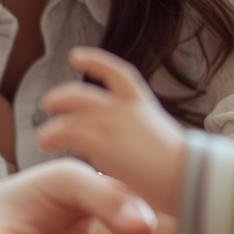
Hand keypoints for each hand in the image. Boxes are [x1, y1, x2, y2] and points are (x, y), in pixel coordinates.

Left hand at [36, 48, 186, 212]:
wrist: (190, 177)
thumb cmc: (184, 170)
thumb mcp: (164, 143)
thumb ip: (144, 141)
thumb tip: (136, 157)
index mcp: (144, 104)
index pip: (118, 74)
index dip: (96, 62)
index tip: (76, 56)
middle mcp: (125, 108)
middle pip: (84, 94)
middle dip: (64, 96)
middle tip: (49, 103)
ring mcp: (112, 123)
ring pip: (72, 114)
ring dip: (54, 122)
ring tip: (43, 137)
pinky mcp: (101, 142)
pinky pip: (68, 133)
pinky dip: (54, 135)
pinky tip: (44, 141)